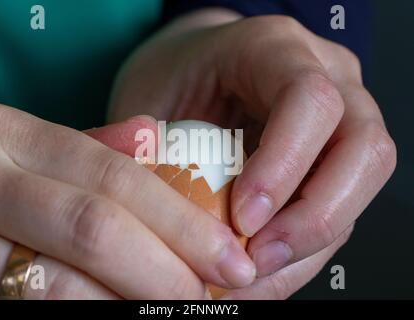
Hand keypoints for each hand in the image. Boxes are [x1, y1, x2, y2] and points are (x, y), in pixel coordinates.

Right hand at [0, 101, 254, 299]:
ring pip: (55, 285)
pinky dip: (81, 315)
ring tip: (174, 312)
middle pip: (93, 228)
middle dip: (163, 271)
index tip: (231, 258)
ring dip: (124, 305)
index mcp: (10, 134)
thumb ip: (87, 147)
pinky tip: (119, 315)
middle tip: (212, 295)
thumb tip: (153, 137)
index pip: (115, 177)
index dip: (181, 222)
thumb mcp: (27, 146)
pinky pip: (26, 310)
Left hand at [109, 10, 395, 296]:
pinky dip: (301, 251)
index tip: (242, 218)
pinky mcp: (333, 159)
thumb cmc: (171, 82)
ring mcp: (339, 118)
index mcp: (274, 48)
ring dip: (310, 245)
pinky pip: (338, 209)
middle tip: (256, 258)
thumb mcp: (149, 104)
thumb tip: (173, 233)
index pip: (309, 101)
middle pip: (364, 149)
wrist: (190, 71)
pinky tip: (257, 269)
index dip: (283, 166)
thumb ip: (157, 155)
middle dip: (315, 217)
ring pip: (361, 188)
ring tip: (250, 272)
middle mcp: (326, 78)